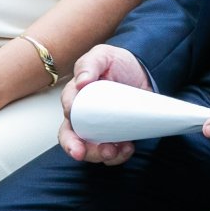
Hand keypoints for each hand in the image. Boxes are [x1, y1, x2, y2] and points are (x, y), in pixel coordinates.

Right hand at [57, 43, 150, 165]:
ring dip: (100, 154)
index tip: (73, 118)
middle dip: (74, 148)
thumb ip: (90, 64)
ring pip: (91, 150)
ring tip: (115, 151)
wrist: (142, 71)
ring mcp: (98, 129)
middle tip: (83, 152)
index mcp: (76, 97)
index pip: (67, 111)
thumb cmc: (117, 62)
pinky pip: (112, 152)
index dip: (68, 116)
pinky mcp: (115, 135)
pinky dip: (119, 155)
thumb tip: (81, 82)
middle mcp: (83, 117)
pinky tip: (127, 148)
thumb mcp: (103, 55)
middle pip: (71, 138)